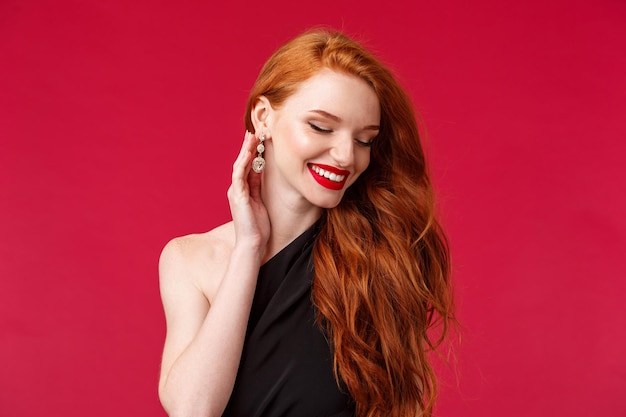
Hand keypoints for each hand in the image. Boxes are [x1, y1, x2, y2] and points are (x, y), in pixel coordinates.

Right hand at [227, 131, 270, 254]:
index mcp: (242, 190)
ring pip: (239, 165)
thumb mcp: (259, 200)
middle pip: (242, 162)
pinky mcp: (238, 196)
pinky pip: (239, 175)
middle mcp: (237, 189)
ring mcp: (236, 192)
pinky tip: (248, 153)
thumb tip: (260, 169)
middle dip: (248, 146)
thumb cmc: (258, 227)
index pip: (247, 166)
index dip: (252, 151)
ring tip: (252, 136)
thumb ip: (257, 184)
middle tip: (255, 130)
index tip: (259, 138)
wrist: (252, 244)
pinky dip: (243, 163)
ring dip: (246, 150)